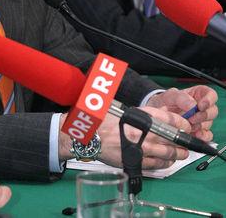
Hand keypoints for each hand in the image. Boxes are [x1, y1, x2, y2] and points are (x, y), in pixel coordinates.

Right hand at [58, 108, 189, 169]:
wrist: (88, 136)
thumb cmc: (103, 120)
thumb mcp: (122, 108)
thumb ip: (140, 112)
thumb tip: (158, 112)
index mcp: (139, 116)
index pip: (168, 119)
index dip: (181, 123)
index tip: (186, 126)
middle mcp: (141, 132)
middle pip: (171, 139)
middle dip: (182, 143)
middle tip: (186, 144)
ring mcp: (138, 148)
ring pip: (165, 154)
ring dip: (176, 155)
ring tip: (180, 154)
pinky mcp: (133, 161)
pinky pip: (154, 165)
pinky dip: (164, 164)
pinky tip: (166, 162)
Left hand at [146, 86, 217, 140]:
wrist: (155, 114)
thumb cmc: (163, 102)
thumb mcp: (169, 96)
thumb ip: (180, 97)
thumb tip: (192, 105)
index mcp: (197, 94)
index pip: (211, 95)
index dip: (209, 100)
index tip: (201, 106)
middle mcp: (201, 108)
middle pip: (212, 111)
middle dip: (203, 116)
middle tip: (192, 118)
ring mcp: (200, 120)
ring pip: (209, 124)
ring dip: (199, 126)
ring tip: (187, 125)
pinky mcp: (197, 132)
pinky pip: (206, 136)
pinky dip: (202, 137)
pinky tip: (195, 135)